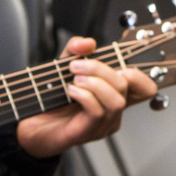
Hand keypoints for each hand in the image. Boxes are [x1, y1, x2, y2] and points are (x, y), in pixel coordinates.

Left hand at [15, 36, 159, 158]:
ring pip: (116, 101)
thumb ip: (75, 50)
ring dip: (94, 82)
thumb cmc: (51, 99)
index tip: (117, 65)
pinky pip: (98, 111)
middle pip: (126, 86)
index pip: (145, 89)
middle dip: (101, 68)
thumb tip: (88, 43)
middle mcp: (113, 112)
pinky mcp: (89, 132)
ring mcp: (103, 124)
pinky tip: (70, 90)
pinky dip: (84, 95)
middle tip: (76, 65)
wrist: (30, 125)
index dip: (139, 74)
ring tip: (74, 78)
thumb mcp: (63, 65)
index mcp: (114, 95)